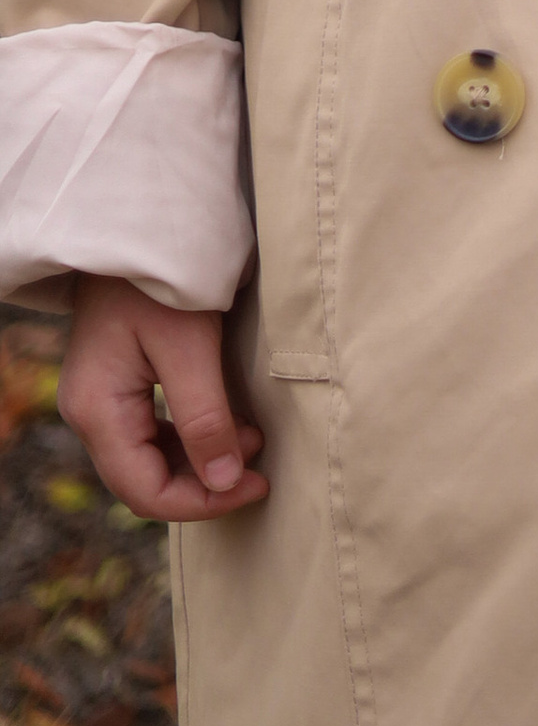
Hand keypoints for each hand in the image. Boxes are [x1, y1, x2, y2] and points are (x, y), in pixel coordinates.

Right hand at [59, 275, 266, 520]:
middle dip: (204, 483)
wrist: (137, 224)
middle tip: (260, 469)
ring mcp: (101, 397)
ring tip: (252, 442)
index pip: (145, 491)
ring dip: (201, 460)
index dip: (202, 502)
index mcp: (97, 410)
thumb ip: (205, 418)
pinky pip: (151, 430)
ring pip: (149, 457)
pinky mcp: (118, 380)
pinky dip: (191, 436)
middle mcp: (89, 412)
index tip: (255, 486)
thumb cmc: (161, 278)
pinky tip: (229, 423)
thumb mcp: (190, 346)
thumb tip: (225, 483)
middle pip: (144, 480)